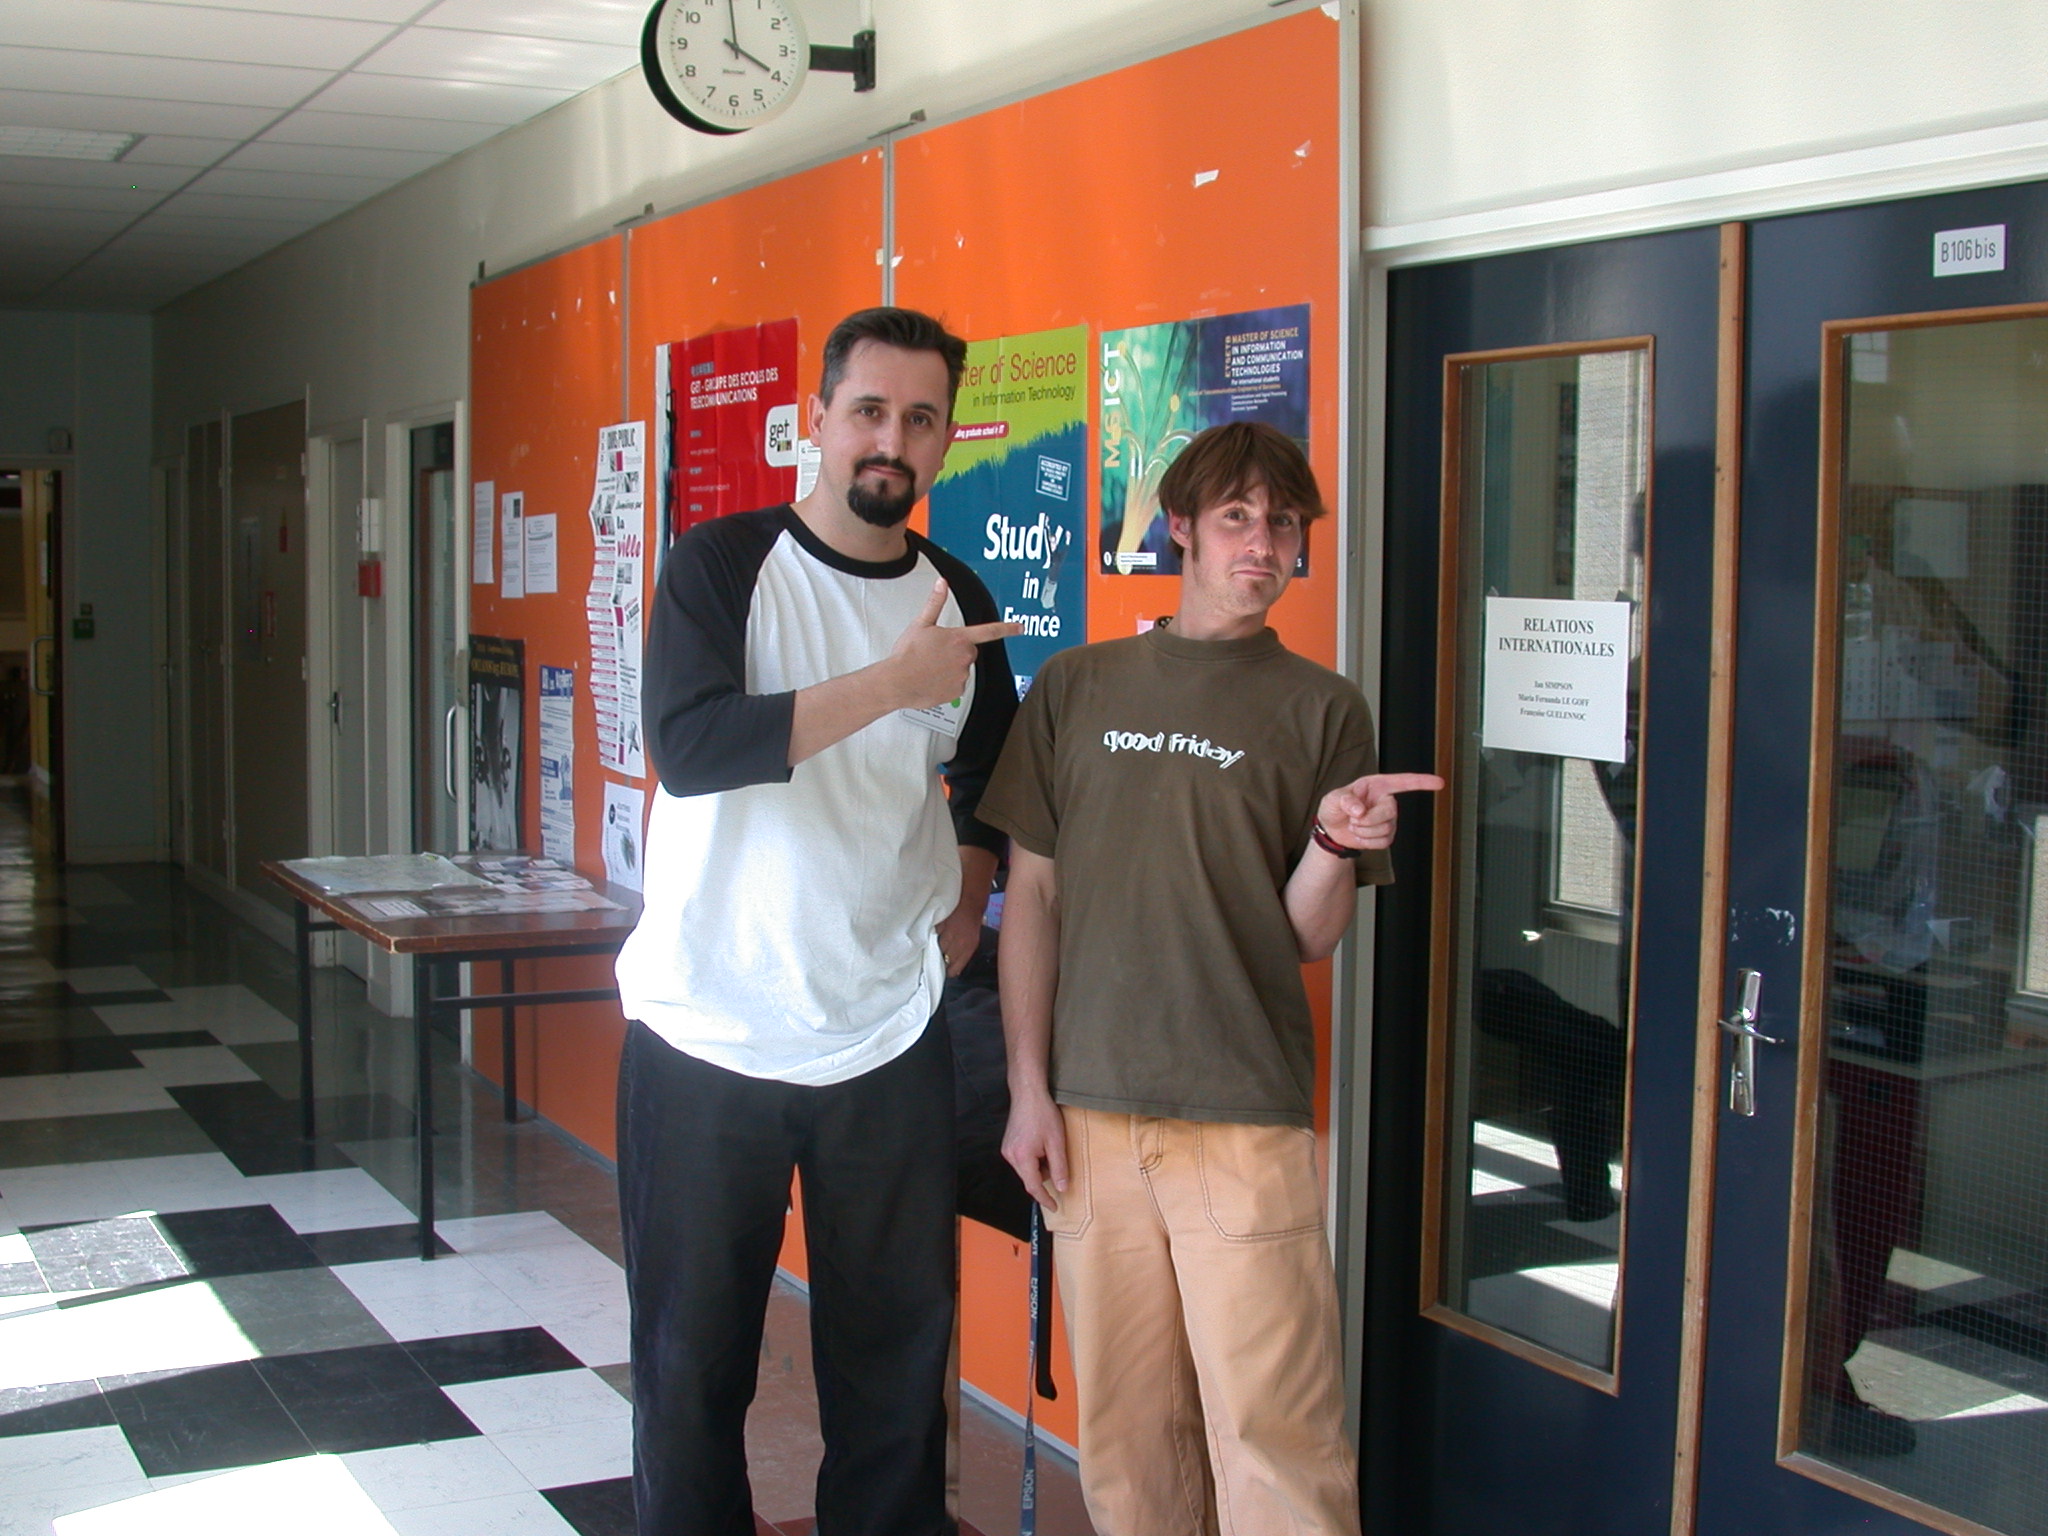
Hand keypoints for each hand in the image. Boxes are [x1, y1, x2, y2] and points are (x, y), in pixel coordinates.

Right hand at [888, 579, 1020, 709]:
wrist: (897, 682)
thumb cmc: (907, 654)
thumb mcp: (921, 624)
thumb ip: (935, 602)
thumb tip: (941, 584)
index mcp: (959, 639)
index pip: (989, 631)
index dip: (1007, 628)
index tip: (1020, 627)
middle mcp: (964, 657)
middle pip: (969, 652)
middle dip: (957, 651)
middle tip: (935, 653)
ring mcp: (962, 676)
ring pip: (961, 669)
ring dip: (950, 668)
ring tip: (929, 667)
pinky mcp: (957, 692)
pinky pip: (956, 685)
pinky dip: (946, 683)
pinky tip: (932, 679)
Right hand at [934, 898, 981, 976]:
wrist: (971, 902)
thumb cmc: (973, 921)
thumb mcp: (973, 941)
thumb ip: (963, 953)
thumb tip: (953, 965)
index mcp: (968, 949)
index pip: (954, 969)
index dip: (948, 971)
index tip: (945, 971)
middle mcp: (958, 943)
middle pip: (943, 960)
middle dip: (941, 960)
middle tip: (939, 958)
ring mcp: (948, 934)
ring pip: (936, 948)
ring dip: (936, 948)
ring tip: (936, 945)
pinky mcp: (939, 925)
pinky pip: (933, 935)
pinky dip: (933, 935)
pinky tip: (935, 933)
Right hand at [1002, 1085, 1068, 1210]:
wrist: (1028, 1093)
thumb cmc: (1042, 1114)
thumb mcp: (1056, 1142)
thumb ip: (1059, 1168)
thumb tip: (1062, 1188)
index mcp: (1022, 1157)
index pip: (1033, 1187)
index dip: (1045, 1199)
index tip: (1054, 1206)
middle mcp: (1010, 1155)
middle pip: (1029, 1177)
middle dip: (1045, 1175)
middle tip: (1057, 1161)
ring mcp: (1007, 1149)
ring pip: (1026, 1168)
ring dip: (1040, 1165)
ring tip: (1049, 1147)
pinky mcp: (1008, 1144)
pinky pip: (1022, 1159)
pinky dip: (1034, 1158)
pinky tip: (1041, 1143)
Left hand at [1315, 771, 1444, 851]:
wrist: (1333, 830)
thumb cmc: (1334, 808)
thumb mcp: (1332, 799)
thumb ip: (1343, 800)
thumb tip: (1359, 810)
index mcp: (1376, 786)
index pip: (1402, 782)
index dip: (1422, 781)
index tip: (1440, 782)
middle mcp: (1386, 801)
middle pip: (1391, 811)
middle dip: (1369, 820)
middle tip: (1354, 820)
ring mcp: (1389, 819)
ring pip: (1386, 829)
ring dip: (1365, 832)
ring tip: (1354, 826)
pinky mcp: (1388, 835)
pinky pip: (1384, 842)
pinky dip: (1368, 842)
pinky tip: (1360, 836)